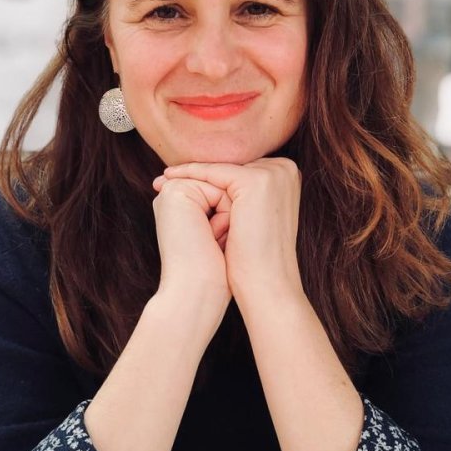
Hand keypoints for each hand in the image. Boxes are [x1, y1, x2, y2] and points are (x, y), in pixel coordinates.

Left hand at [157, 158, 303, 308]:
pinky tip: (168, 180)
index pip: (240, 170)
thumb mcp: (251, 216)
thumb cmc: (254, 257)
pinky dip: (189, 175)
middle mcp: (285, 169)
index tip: (178, 180)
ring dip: (191, 175)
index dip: (209, 178)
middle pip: (230, 166)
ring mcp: (274, 173)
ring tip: (162, 181)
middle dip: (198, 174)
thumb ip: (243, 192)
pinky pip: (213, 172)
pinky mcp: (257, 181)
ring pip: (221, 168)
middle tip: (164, 178)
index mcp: (288, 177)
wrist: (265, 284)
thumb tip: (218, 177)